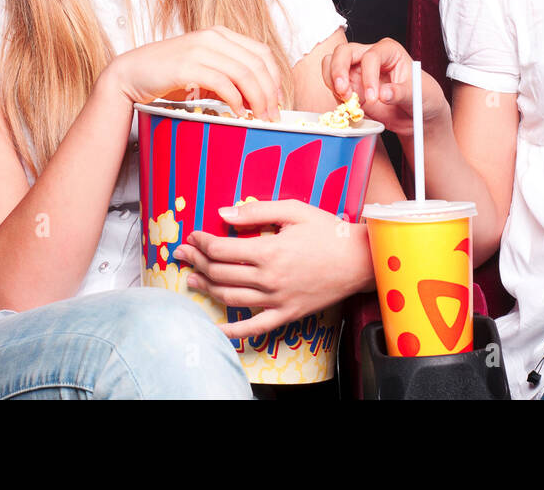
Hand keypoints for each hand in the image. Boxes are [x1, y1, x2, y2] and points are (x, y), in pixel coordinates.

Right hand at [104, 25, 282, 119]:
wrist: (131, 73)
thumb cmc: (168, 74)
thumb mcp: (204, 69)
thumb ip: (228, 76)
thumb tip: (257, 98)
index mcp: (220, 35)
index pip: (261, 53)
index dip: (275, 78)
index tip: (278, 100)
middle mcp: (213, 37)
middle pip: (257, 64)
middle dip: (269, 92)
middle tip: (272, 115)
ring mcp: (199, 49)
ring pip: (243, 73)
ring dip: (257, 98)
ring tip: (259, 117)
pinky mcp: (187, 66)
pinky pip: (222, 83)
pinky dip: (235, 100)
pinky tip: (238, 113)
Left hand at [172, 199, 369, 338]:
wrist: (360, 260)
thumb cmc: (329, 231)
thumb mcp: (294, 210)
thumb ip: (256, 211)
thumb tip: (222, 213)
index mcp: (269, 251)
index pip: (221, 249)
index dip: (201, 242)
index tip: (194, 236)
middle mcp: (269, 279)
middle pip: (220, 273)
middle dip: (196, 261)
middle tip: (183, 254)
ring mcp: (277, 300)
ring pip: (230, 298)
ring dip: (206, 288)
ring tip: (192, 279)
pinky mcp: (287, 314)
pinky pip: (254, 328)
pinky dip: (232, 332)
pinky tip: (215, 329)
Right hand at [321, 37, 448, 139]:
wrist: (416, 115)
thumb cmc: (422, 97)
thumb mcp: (419, 95)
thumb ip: (401, 93)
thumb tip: (384, 93)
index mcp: (389, 51)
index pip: (371, 56)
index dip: (369, 76)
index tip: (374, 97)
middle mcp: (370, 56)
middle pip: (344, 52)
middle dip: (339, 71)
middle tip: (344, 93)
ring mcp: (356, 70)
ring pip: (331, 63)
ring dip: (332, 81)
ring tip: (346, 100)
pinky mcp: (349, 85)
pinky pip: (332, 84)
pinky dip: (334, 94)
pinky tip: (349, 106)